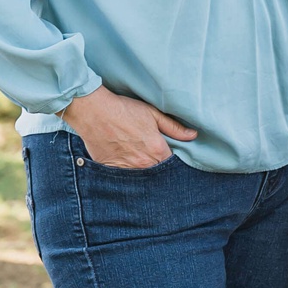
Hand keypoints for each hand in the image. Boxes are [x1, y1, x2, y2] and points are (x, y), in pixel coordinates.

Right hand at [62, 86, 197, 169]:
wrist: (94, 111)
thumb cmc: (124, 110)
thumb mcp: (153, 114)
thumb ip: (174, 128)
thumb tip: (193, 135)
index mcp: (156, 150)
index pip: (171, 164)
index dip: (171, 161)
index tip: (167, 156)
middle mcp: (143, 163)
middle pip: (156, 172)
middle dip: (157, 167)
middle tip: (150, 157)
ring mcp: (126, 168)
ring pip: (140, 176)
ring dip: (141, 171)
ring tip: (136, 158)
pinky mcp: (110, 169)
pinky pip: (122, 176)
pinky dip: (125, 172)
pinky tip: (123, 162)